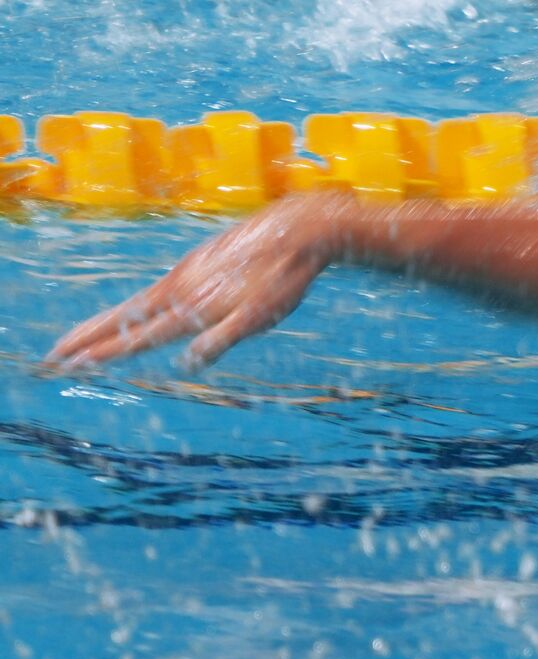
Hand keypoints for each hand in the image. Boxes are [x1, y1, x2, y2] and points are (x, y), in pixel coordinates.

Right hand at [46, 197, 332, 369]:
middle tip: (54, 356)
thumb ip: (220, 340)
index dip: (101, 353)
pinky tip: (142, 311)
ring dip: (107, 322)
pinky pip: (162, 291)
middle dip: (88, 338)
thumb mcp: (258, 316)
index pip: (136, 336)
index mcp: (190, 305)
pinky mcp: (204, 262)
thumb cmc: (282, 278)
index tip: (68, 365)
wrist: (299, 230)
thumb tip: (186, 364)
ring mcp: (190, 273)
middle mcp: (181, 287)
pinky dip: (140, 307)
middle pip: (124, 318)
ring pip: (140, 303)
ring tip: (83, 336)